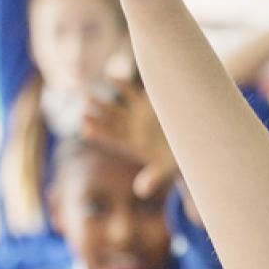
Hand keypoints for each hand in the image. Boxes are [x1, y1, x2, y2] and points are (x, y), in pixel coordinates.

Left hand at [80, 80, 180, 196]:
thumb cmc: (173, 158)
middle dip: (97, 114)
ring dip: (103, 101)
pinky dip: (122, 85)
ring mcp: (137, 116)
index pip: (112, 137)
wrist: (186, 145)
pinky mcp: (147, 104)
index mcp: (132, 145)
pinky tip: (110, 77)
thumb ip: (152, 178)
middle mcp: (131, 129)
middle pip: (110, 121)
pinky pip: (132, 93)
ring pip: (116, 107)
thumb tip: (141, 192)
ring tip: (87, 94)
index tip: (85, 128)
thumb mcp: (164, 168)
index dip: (100, 132)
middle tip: (83, 108)